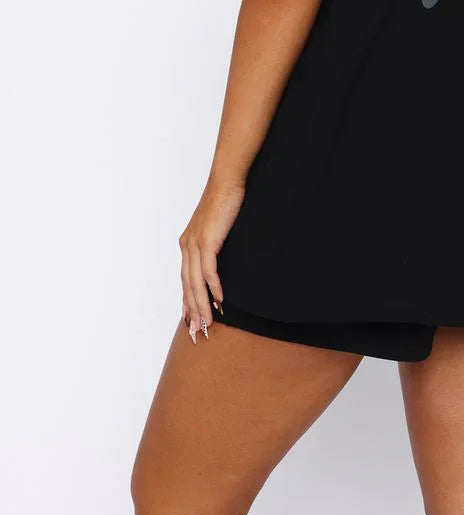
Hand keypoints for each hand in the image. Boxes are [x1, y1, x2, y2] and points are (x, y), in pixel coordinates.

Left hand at [178, 179, 245, 341]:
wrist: (226, 181)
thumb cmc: (224, 202)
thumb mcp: (216, 228)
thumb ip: (214, 245)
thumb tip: (219, 260)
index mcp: (188, 245)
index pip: (186, 280)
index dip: (188, 302)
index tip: (192, 322)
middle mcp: (187, 246)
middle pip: (188, 286)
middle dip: (193, 312)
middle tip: (199, 333)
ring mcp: (195, 244)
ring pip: (196, 283)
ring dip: (202, 305)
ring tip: (209, 324)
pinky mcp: (207, 240)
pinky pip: (208, 270)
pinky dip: (213, 287)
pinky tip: (220, 300)